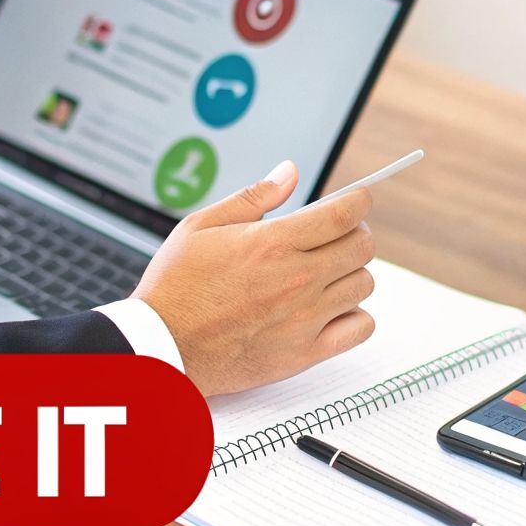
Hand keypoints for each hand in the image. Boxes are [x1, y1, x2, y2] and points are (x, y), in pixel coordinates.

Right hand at [133, 160, 376, 396]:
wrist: (161, 346)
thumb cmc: (175, 286)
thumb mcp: (202, 226)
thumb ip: (253, 197)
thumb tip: (289, 173)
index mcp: (272, 244)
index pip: (344, 213)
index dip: (358, 201)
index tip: (356, 201)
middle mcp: (296, 279)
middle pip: (362, 246)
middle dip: (354, 233)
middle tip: (336, 236)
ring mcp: (304, 318)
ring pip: (364, 285)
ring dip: (351, 273)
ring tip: (327, 273)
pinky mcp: (304, 353)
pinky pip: (360, 328)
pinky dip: (353, 316)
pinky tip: (331, 309)